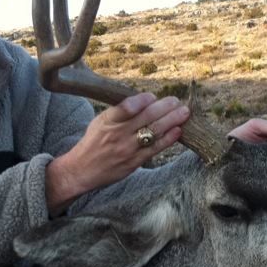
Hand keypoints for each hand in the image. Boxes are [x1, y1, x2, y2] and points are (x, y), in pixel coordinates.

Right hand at [46, 93, 189, 214]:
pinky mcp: (134, 162)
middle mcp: (118, 134)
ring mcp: (127, 149)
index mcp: (108, 121)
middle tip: (177, 101)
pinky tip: (178, 130)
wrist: (82, 170)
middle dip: (165, 107)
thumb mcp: (100, 121)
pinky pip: (154, 149)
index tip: (153, 96)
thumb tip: (145, 100)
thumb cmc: (93, 142)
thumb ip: (119, 112)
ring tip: (184, 112)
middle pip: (146, 117)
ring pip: (154, 132)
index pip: (127, 107)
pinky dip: (168, 139)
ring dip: (172, 120)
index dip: (143, 100)